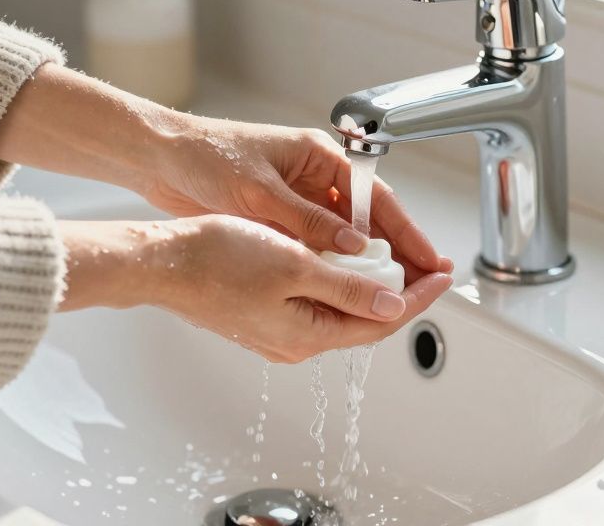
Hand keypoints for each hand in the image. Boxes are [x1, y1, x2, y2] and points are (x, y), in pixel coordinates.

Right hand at [58, 216, 452, 362]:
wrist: (160, 263)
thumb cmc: (216, 260)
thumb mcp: (294, 266)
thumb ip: (347, 288)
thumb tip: (393, 306)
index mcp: (307, 334)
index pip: (381, 321)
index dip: (418, 296)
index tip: (443, 274)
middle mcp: (294, 342)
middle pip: (363, 320)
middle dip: (400, 292)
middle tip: (427, 265)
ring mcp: (276, 331)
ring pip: (338, 311)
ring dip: (368, 287)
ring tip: (395, 261)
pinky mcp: (260, 316)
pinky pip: (313, 304)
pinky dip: (337, 284)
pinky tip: (343, 262)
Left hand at [144, 116, 453, 280]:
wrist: (159, 158)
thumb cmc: (206, 158)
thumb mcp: (259, 192)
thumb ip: (306, 221)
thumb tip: (354, 246)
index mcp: (318, 157)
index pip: (376, 198)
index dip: (406, 232)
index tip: (429, 260)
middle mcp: (313, 178)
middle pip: (368, 220)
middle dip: (396, 253)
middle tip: (424, 285)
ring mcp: (296, 199)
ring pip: (344, 237)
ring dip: (366, 264)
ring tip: (393, 295)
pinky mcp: (277, 219)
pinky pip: (316, 246)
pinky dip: (333, 267)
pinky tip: (346, 289)